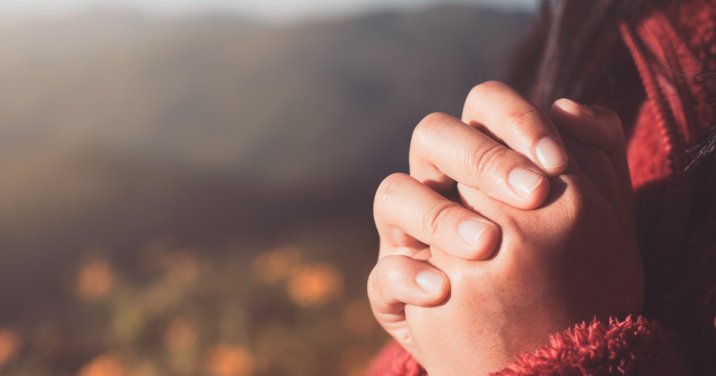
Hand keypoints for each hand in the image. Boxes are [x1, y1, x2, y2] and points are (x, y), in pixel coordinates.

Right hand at [405, 97, 642, 374]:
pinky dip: (408, 276)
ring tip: (487, 244)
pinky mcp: (394, 288)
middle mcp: (440, 186)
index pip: (485, 106)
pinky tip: (443, 291)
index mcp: (484, 159)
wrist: (545, 348)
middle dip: (482, 158)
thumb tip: (569, 108)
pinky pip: (382, 272)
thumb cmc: (567, 272)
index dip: (515, 119)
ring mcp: (409, 235)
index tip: (557, 162)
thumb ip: (597, 154)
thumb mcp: (597, 214)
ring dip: (440, 215)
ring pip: (394, 194)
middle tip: (533, 196)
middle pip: (433, 135)